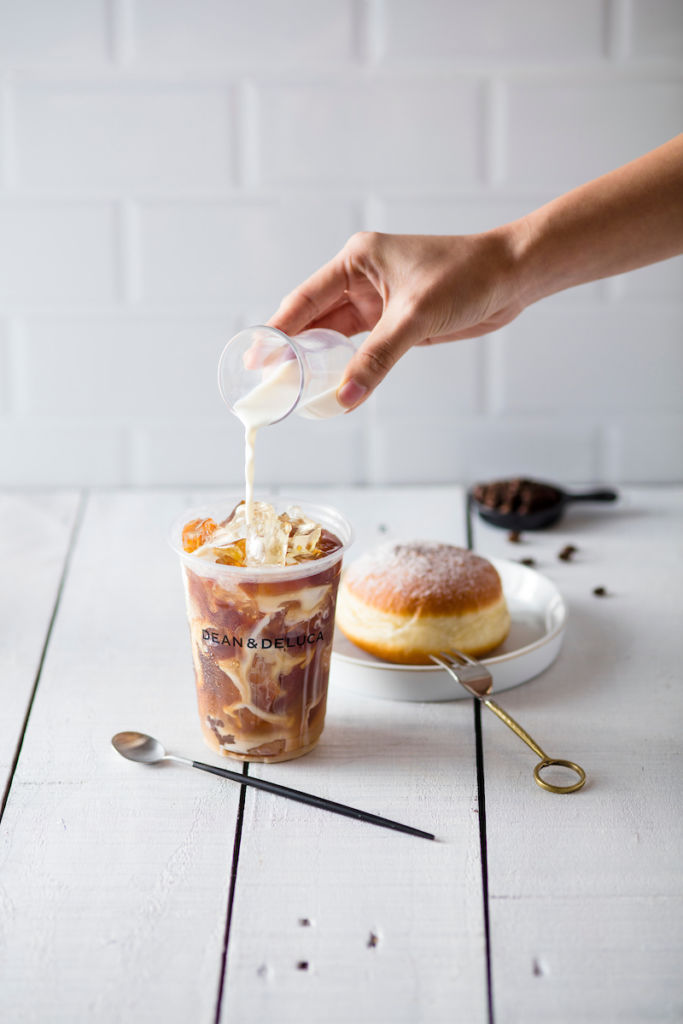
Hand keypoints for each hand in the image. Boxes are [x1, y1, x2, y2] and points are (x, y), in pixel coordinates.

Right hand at [267, 228, 526, 408]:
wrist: (512, 276)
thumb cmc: (467, 277)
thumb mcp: (415, 318)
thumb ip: (377, 359)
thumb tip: (345, 397)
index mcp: (356, 261)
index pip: (304, 300)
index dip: (277, 331)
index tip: (256, 358)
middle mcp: (361, 278)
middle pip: (313, 319)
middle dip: (291, 349)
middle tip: (267, 381)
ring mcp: (377, 301)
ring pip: (335, 335)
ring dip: (317, 360)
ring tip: (291, 388)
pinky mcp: (395, 321)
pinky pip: (361, 347)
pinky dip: (346, 366)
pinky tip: (331, 384)